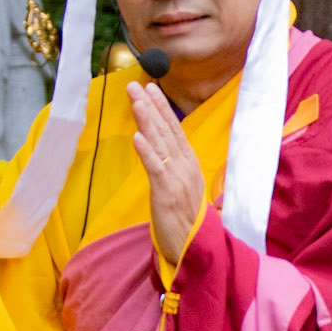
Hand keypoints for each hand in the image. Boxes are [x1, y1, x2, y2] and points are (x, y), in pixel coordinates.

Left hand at [129, 82, 204, 262]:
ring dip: (148, 120)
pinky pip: (156, 168)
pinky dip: (146, 151)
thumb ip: (173, 167)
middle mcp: (185, 166)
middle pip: (166, 130)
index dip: (162, 108)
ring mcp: (177, 178)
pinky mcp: (167, 192)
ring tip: (137, 100)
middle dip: (151, 106)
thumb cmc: (186, 219)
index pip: (174, 129)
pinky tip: (137, 137)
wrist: (195, 246)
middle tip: (136, 84)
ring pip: (160, 143)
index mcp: (189, 163)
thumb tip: (160, 150)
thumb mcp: (181, 186)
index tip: (150, 88)